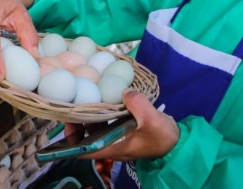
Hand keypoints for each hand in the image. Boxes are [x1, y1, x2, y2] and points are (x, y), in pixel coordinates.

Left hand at [65, 90, 179, 161]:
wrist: (177, 143)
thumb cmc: (163, 137)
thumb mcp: (152, 120)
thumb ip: (138, 104)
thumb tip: (125, 91)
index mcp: (113, 148)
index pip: (83, 150)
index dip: (70, 140)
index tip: (65, 122)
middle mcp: (111, 144)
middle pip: (85, 137)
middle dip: (76, 122)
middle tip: (71, 103)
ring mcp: (117, 138)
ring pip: (95, 128)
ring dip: (88, 115)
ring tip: (83, 97)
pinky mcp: (123, 130)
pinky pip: (107, 122)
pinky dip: (102, 112)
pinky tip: (103, 98)